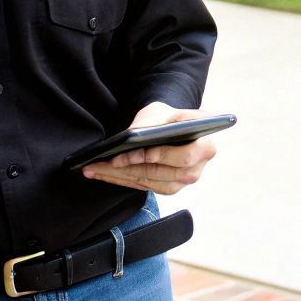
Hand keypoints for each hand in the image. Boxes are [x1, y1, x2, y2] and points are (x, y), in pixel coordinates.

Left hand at [81, 102, 218, 195]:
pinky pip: (142, 187)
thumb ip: (153, 122)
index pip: (183, 157)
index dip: (161, 156)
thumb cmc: (168, 117)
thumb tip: (133, 137)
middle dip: (131, 168)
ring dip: (119, 177)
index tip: (139, 153)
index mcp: (205, 147)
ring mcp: (182, 182)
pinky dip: (120, 180)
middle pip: (163, 174)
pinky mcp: (167, 188)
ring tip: (95, 168)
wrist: (169, 126)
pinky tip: (101, 173)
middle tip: (106, 162)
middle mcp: (196, 169)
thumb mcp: (163, 112)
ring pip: (149, 183)